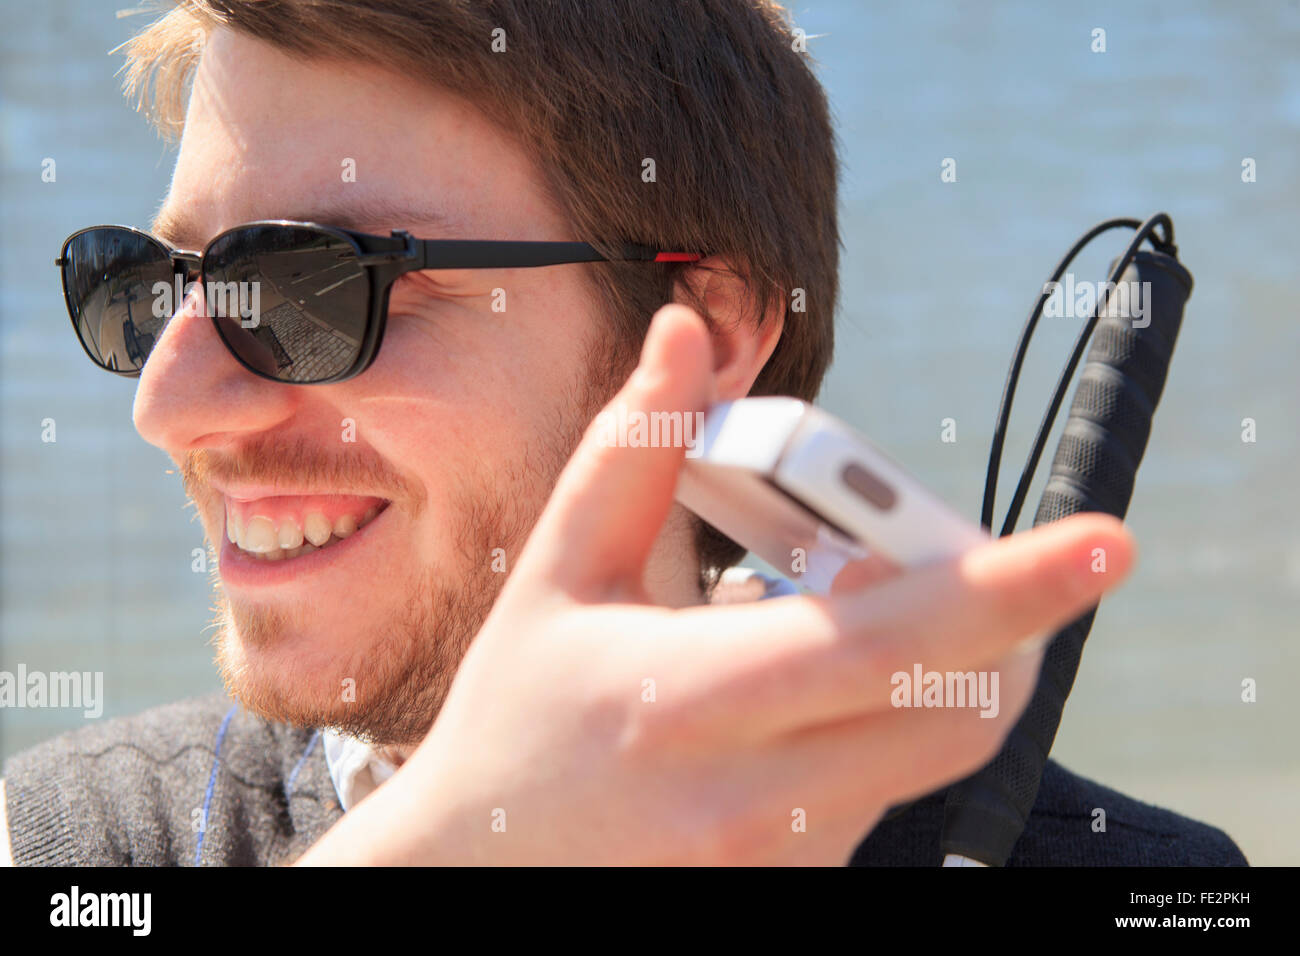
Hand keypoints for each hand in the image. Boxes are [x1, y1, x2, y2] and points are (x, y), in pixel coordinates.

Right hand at [296, 304, 1134, 865]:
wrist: (486, 867)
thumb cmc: (517, 713)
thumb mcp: (559, 573)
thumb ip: (632, 448)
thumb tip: (686, 334)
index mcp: (691, 697)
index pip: (888, 644)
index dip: (1008, 590)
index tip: (1101, 542)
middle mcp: (757, 795)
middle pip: (962, 709)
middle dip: (1003, 625)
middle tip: (949, 558)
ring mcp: (787, 852)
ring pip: (936, 749)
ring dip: (944, 667)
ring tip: (841, 616)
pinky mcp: (801, 878)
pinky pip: (894, 789)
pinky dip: (893, 719)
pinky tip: (810, 692)